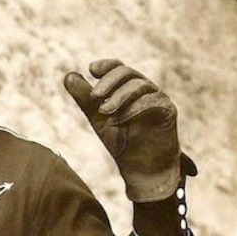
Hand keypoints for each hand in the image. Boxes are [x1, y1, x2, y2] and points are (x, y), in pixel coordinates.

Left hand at [63, 59, 193, 201]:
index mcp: (128, 88)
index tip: (91, 69)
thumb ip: (84, 98)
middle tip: (94, 96)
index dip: (106, 65)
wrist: (141, 169)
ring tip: (104, 112)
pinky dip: (134, 108)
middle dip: (109, 82)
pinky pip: (153, 101)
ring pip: (140, 85)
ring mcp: (158, 99)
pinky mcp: (168, 111)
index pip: (119, 68)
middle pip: (128, 73)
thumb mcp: (98, 119)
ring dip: (119, 96)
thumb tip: (68, 76)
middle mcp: (145, 90)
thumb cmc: (122, 142)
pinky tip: (120, 120)